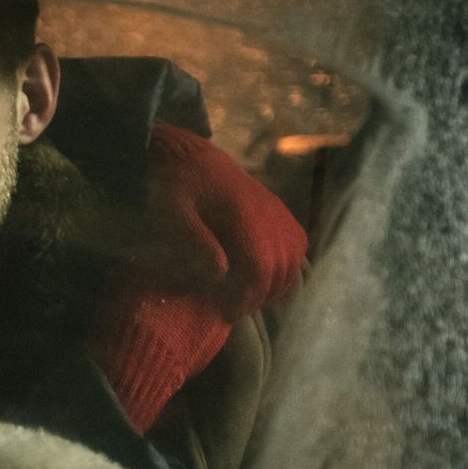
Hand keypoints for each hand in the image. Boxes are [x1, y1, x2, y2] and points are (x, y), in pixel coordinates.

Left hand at [130, 122, 307, 318]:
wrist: (188, 155)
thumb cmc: (173, 186)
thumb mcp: (171, 211)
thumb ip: (194, 240)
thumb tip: (220, 273)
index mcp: (242, 213)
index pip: (259, 268)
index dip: (245, 297)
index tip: (225, 313)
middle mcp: (267, 212)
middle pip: (280, 270)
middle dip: (257, 297)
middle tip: (231, 310)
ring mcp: (276, 211)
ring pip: (293, 261)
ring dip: (272, 286)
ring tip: (244, 299)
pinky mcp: (278, 212)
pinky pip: (296, 246)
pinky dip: (284, 268)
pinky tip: (260, 279)